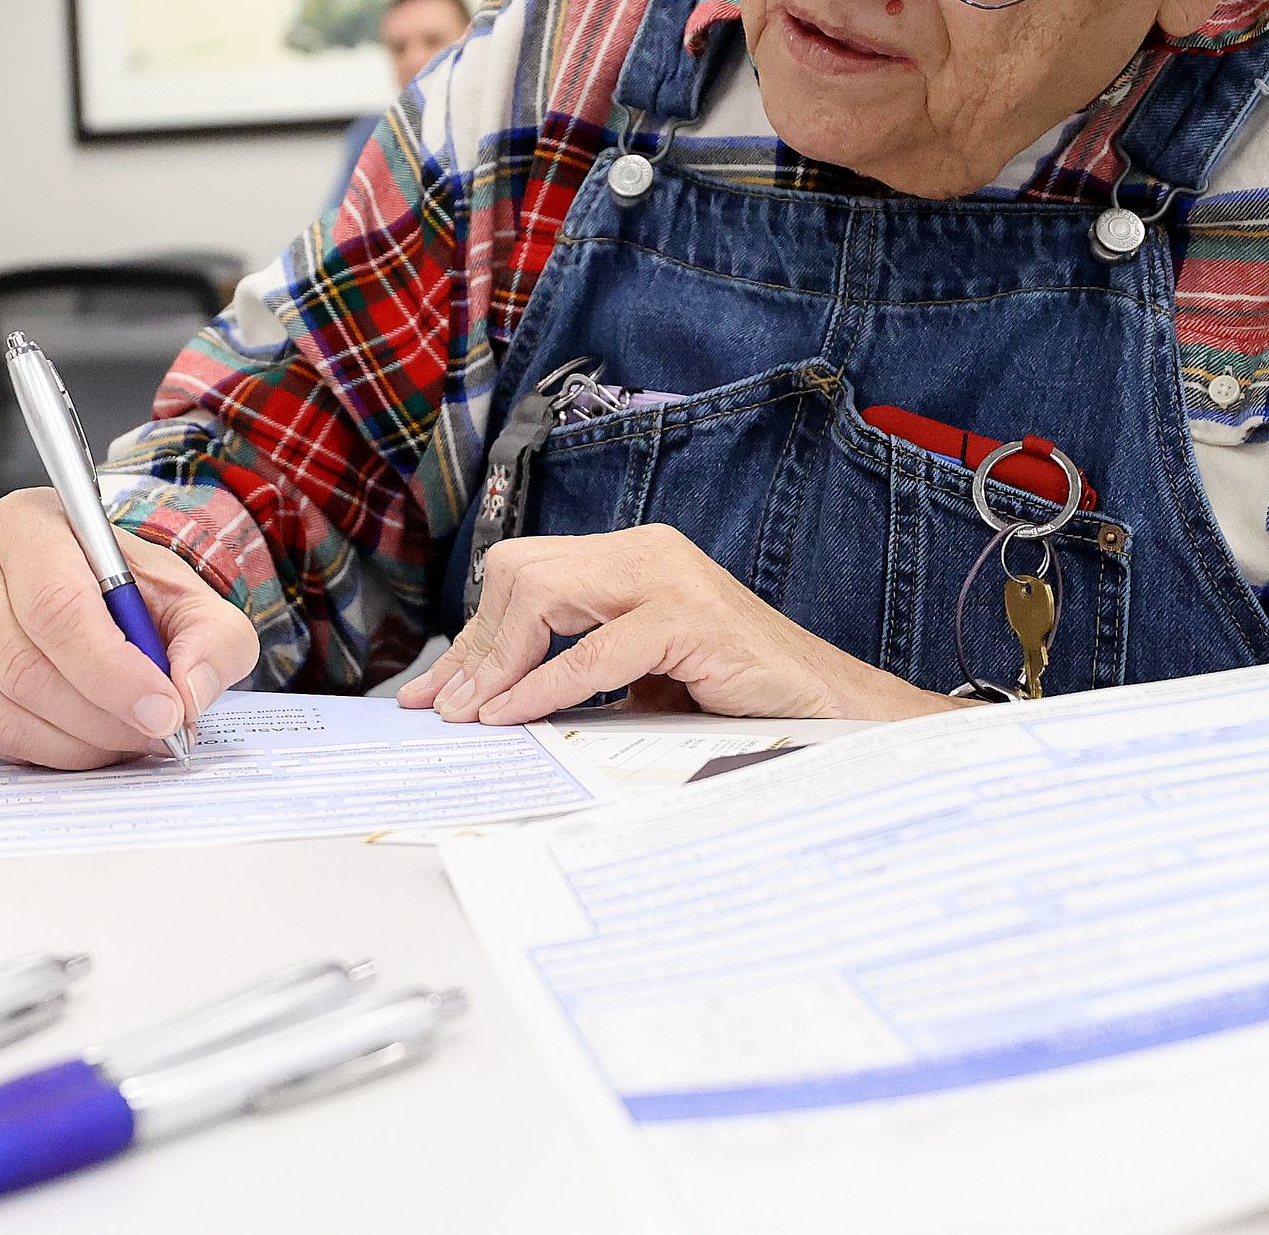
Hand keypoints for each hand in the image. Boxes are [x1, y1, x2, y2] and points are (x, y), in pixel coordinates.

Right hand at [0, 488, 259, 768]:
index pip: (56, 607)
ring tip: (120, 739)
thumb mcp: (192, 599)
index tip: (162, 710)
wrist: (88, 590)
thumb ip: (213, 639)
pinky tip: (78, 738)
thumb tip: (189, 693)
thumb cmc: (129, 589)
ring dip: (69, 743)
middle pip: (23, 664)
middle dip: (98, 716)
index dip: (112, 672)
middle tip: (150, 734)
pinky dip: (36, 751)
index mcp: (28, 522)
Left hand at [393, 524, 965, 725]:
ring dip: (495, 663)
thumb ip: (580, 672)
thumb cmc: (740, 699)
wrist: (833, 711)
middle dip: (472, 646)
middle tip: (442, 710)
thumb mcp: (645, 677)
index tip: (434, 692)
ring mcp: (669, 579)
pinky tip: (514, 716)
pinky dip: (544, 686)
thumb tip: (491, 706)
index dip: (473, 636)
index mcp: (634, 556)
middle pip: (520, 575)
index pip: (524, 576)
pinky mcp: (689, 619)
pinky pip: (594, 650)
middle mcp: (647, 552)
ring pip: (545, 595)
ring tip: (468, 715)